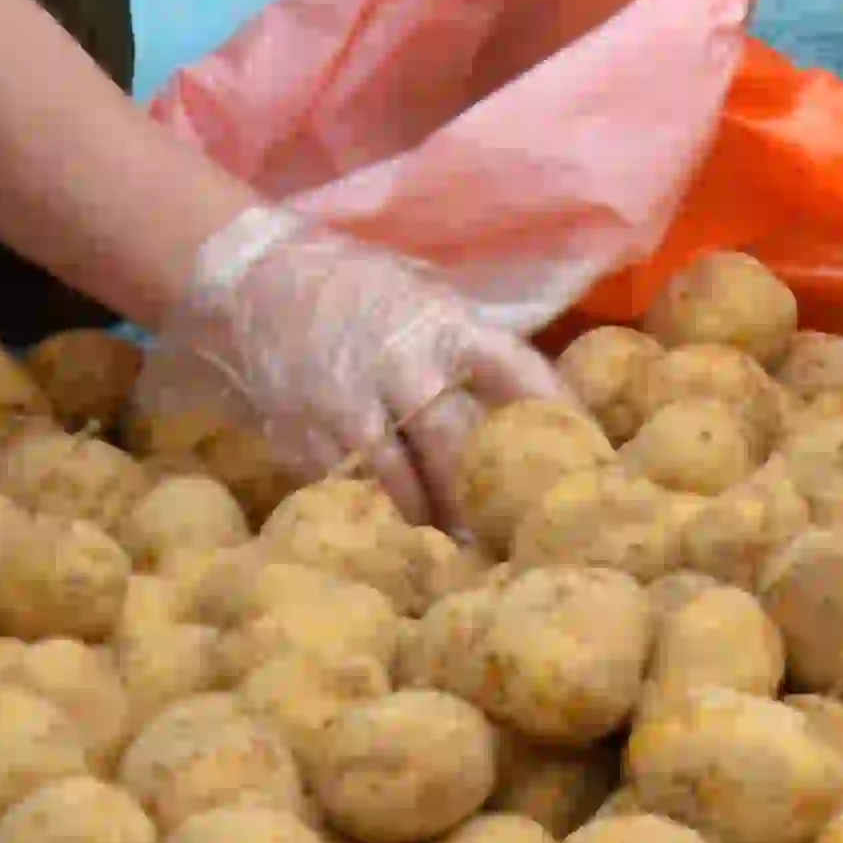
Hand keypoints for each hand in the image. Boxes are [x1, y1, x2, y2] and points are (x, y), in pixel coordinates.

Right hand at [158, 208, 568, 524]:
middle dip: (488, 494)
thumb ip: (471, 351)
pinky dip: (374, 516)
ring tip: (466, 562)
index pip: (517, 371)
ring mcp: (349, 404)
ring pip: (400, 478)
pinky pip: (347, 487)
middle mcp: (403, 367)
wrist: (254, 280)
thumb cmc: (359, 292)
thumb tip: (531, 403)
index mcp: (446, 326)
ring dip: (433, 521)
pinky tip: (394, 546)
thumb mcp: (427, 303)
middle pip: (458, 442)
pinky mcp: (303, 435)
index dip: (554, 415)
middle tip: (521, 537)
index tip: (588, 456)